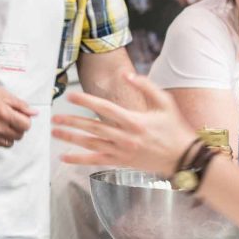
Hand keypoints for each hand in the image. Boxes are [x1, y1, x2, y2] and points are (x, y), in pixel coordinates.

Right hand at [0, 82, 37, 147]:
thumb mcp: (1, 93)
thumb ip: (19, 104)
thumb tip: (34, 112)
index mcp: (6, 115)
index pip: (26, 125)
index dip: (25, 120)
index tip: (21, 115)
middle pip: (19, 136)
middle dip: (19, 128)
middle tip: (13, 119)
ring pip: (9, 143)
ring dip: (10, 135)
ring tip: (4, 125)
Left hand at [51, 75, 193, 174]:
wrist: (183, 158)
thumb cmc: (174, 128)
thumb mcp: (165, 103)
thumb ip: (146, 86)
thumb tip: (126, 75)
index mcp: (134, 121)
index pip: (104, 108)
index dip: (86, 100)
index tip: (70, 95)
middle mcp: (125, 137)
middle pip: (92, 127)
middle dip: (71, 121)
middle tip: (54, 117)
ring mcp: (121, 151)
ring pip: (90, 144)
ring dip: (70, 138)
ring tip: (54, 132)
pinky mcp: (120, 163)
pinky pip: (95, 161)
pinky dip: (78, 160)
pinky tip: (64, 157)